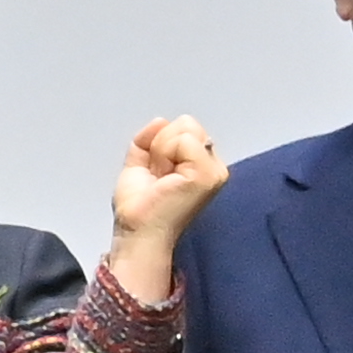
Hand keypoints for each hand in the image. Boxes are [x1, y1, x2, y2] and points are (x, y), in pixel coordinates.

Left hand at [103, 112, 227, 302]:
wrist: (138, 232)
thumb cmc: (140, 207)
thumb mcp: (140, 163)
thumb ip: (149, 140)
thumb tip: (160, 120)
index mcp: (201, 164)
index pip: (184, 127)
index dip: (160, 145)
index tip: (155, 175)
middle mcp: (213, 165)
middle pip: (187, 123)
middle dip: (162, 145)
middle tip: (158, 176)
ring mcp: (214, 170)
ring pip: (185, 129)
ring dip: (162, 151)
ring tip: (161, 179)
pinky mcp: (208, 174)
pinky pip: (184, 140)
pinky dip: (165, 155)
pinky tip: (164, 178)